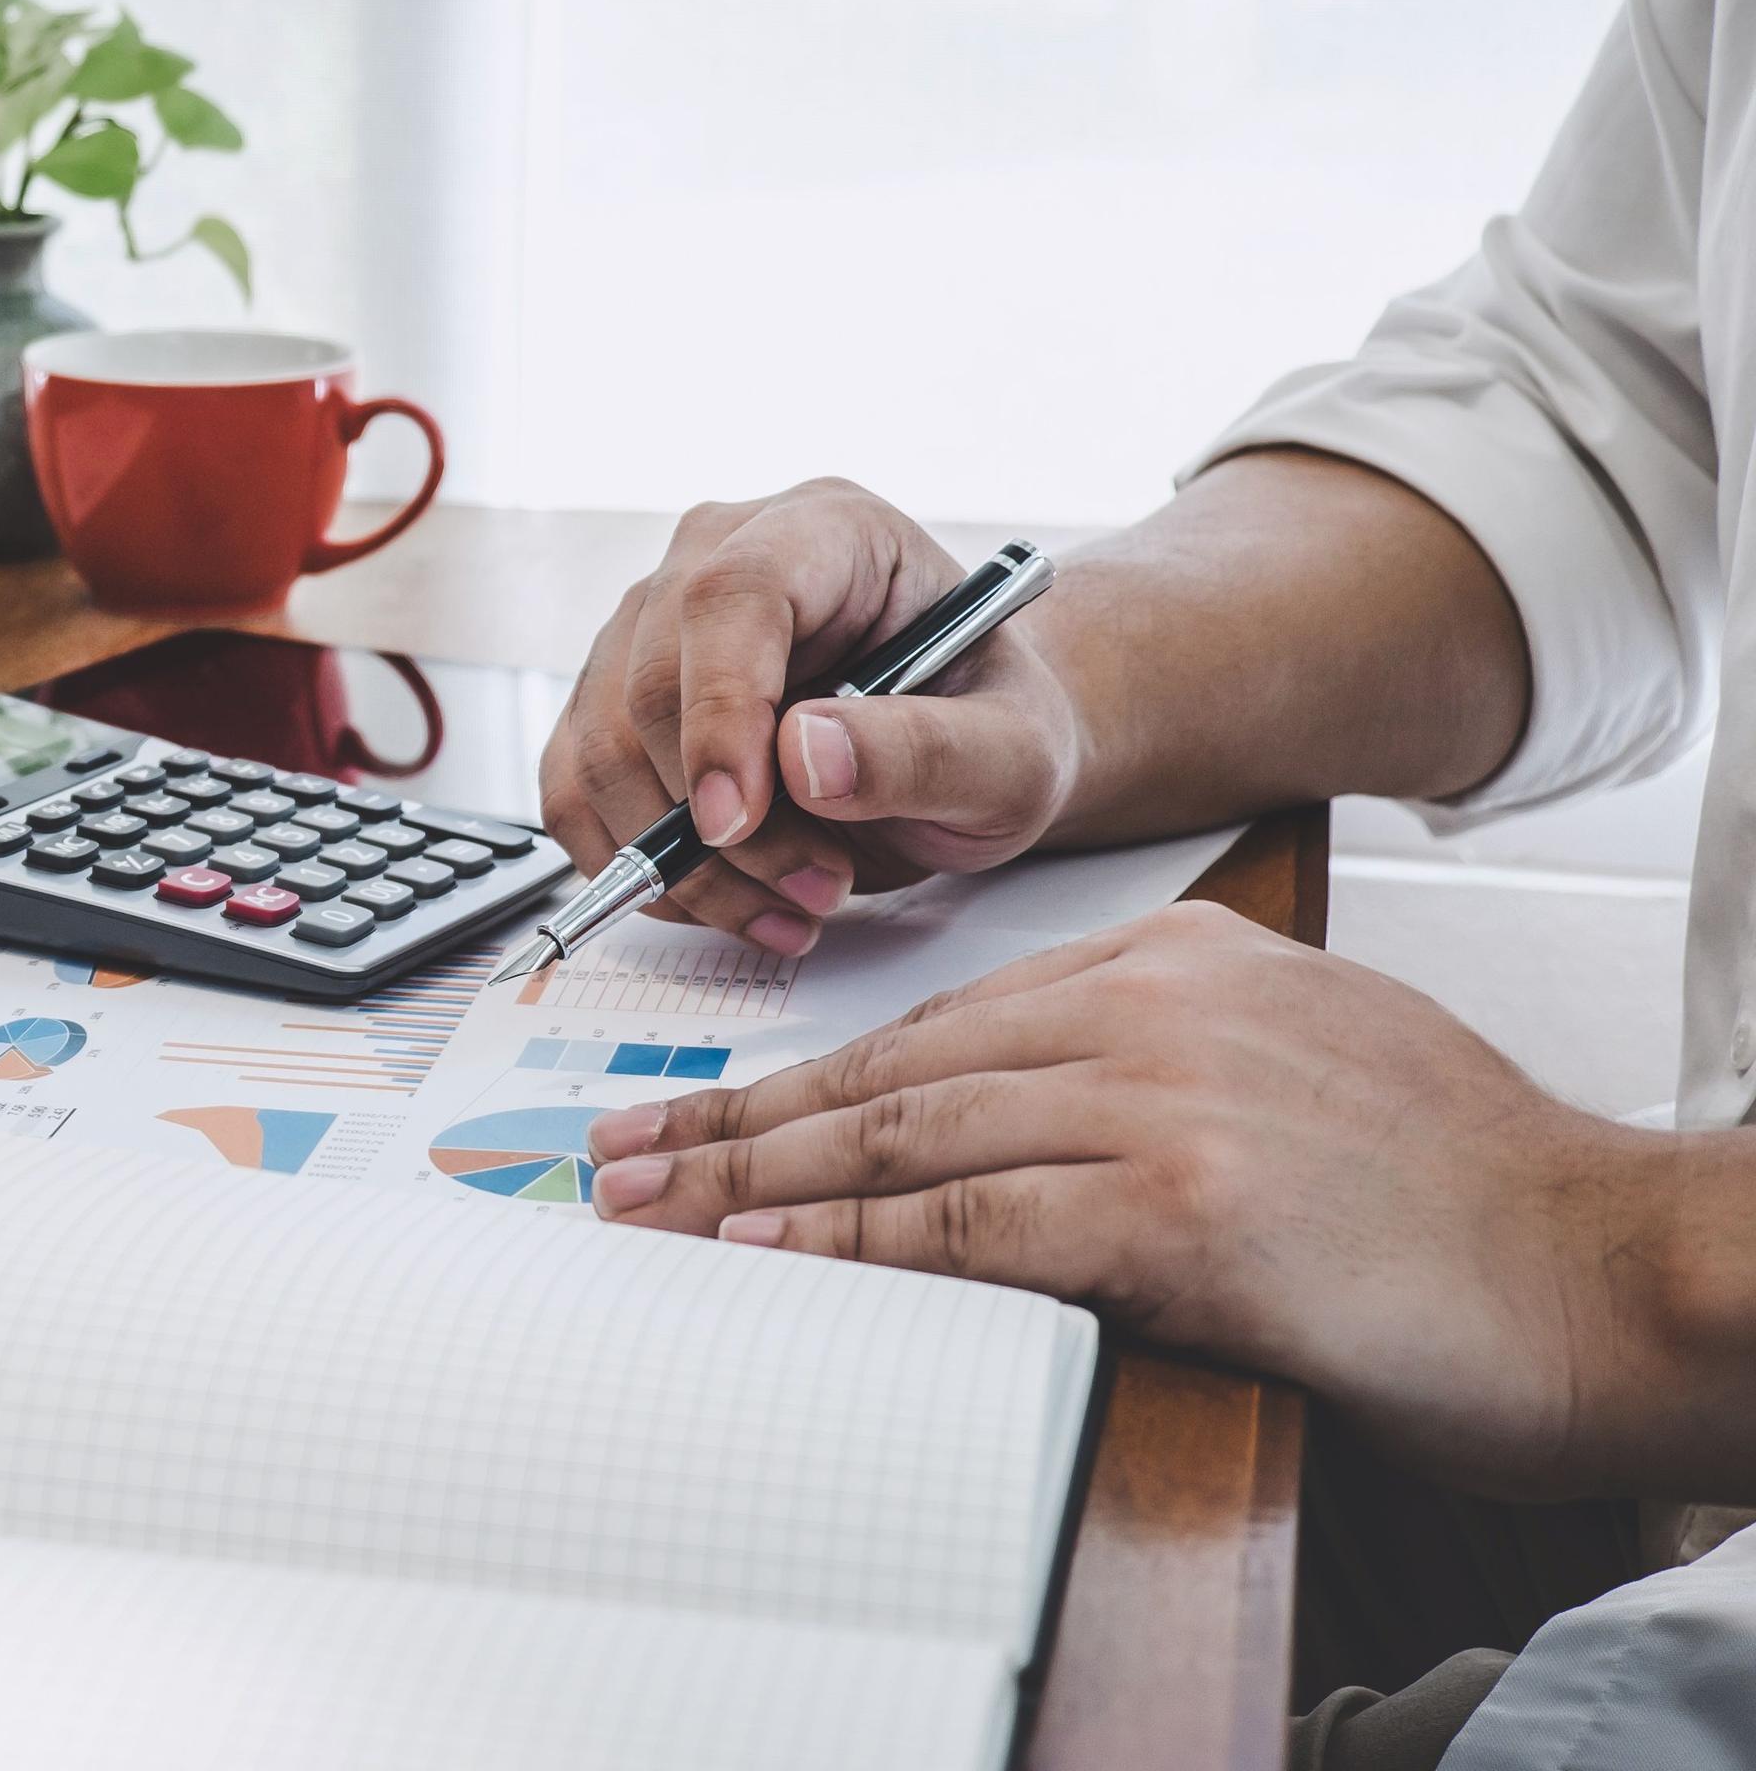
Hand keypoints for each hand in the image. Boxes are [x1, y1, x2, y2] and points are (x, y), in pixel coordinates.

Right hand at [538, 479, 1084, 953]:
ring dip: (684, 863)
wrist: (966, 750)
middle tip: (818, 888)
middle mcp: (716, 559)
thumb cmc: (992, 728)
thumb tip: (804, 757)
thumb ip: (927, 750)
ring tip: (795, 904)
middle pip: (648, 684)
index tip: (739, 821)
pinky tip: (727, 901)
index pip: (731, 594)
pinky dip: (638, 871)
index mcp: (825, 531)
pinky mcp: (612, 705)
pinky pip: (576, 794)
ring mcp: (649, 630)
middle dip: (721, 824)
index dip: (719, 710)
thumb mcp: (1012, 753)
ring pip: (600, 752)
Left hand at [581, 901, 1718, 1498]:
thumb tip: (1012, 1118)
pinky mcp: (1181, 1209)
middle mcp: (1151, 1010)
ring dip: (751, 1184)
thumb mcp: (1296, 1060)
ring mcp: (1163, 1103)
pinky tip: (764, 1253)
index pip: (937, 1021)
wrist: (1607, 1261)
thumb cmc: (1464, 1191)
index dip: (802, 1076)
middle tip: (615, 1160)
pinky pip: (971, 1224)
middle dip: (733, 1122)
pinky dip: (852, 1243)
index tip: (701, 1114)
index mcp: (1172, 960)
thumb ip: (1154, 1063)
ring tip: (644, 1211)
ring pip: (902, 1140)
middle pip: (889, 1070)